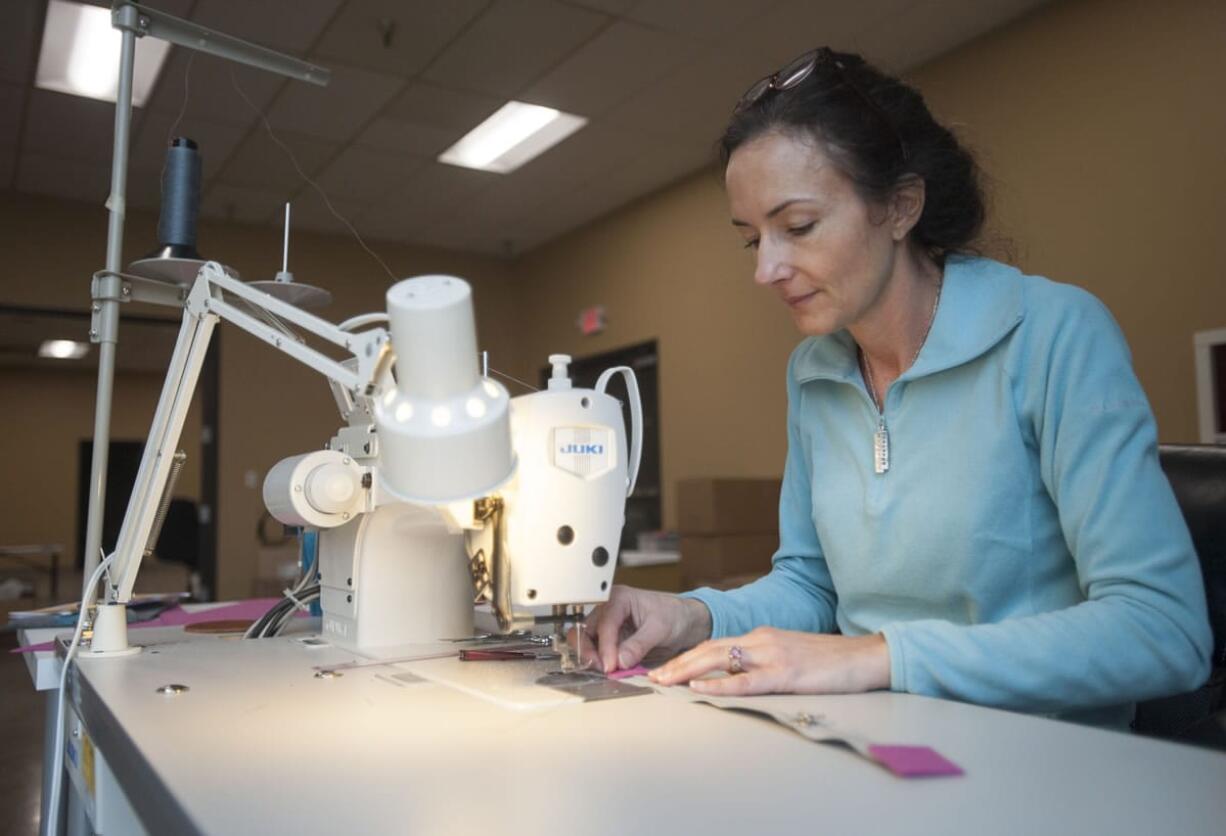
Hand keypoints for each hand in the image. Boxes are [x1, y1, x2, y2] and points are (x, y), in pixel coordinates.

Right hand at [573, 585, 711, 672]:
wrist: (686, 620)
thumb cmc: (675, 614)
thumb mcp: (660, 628)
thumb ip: (639, 644)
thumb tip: (620, 660)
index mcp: (619, 599)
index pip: (604, 624)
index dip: (605, 647)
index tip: (610, 666)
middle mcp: (608, 610)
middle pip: (585, 631)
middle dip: (590, 651)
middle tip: (603, 668)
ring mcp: (609, 625)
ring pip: (587, 642)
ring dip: (593, 658)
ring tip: (608, 670)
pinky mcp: (612, 638)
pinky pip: (598, 651)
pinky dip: (601, 661)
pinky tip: (611, 669)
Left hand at [648, 627, 890, 696]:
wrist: (865, 656)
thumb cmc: (830, 661)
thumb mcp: (789, 655)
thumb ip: (761, 662)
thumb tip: (734, 676)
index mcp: (761, 637)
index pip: (714, 644)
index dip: (686, 656)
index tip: (664, 667)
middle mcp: (761, 640)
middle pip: (709, 649)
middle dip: (677, 663)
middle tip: (653, 677)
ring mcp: (772, 655)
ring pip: (720, 660)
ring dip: (688, 671)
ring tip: (665, 682)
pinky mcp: (786, 674)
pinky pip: (747, 681)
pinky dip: (721, 685)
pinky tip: (702, 688)